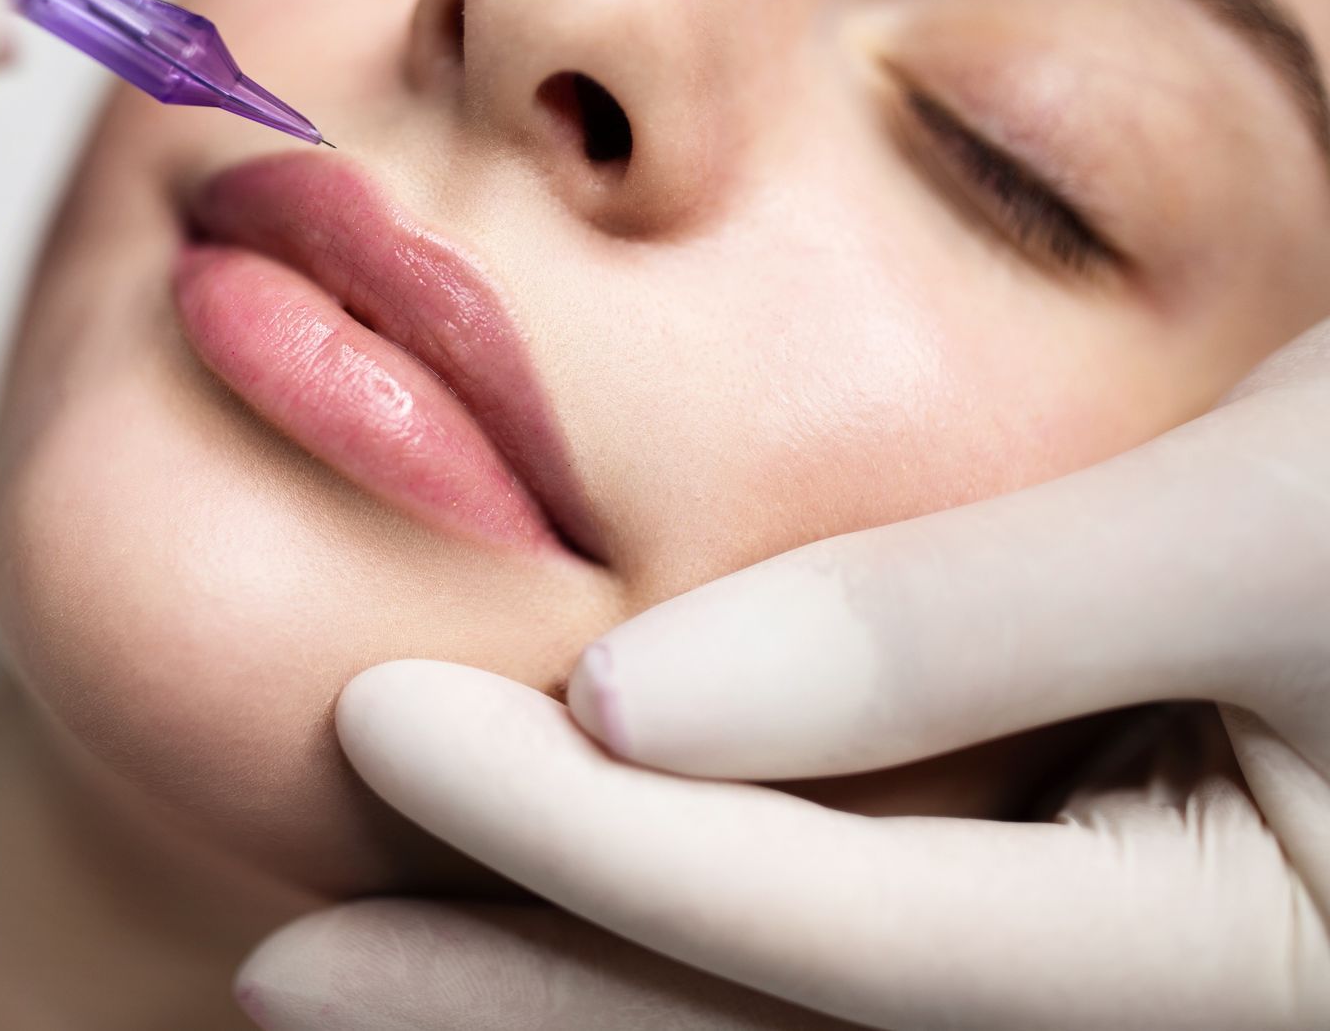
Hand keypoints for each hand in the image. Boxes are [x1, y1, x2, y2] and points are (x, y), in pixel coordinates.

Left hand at [239, 321, 1329, 1030]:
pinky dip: (676, 920)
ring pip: (791, 1012)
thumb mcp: (1260, 529)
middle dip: (519, 1003)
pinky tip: (548, 886)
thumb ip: (961, 622)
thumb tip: (631, 698)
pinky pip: (850, 937)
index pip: (828, 932)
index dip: (580, 840)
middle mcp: (1163, 1016)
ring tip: (358, 958)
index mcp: (1236, 983)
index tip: (362, 727)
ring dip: (569, 989)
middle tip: (279, 977)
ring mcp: (1118, 969)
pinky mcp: (1087, 895)